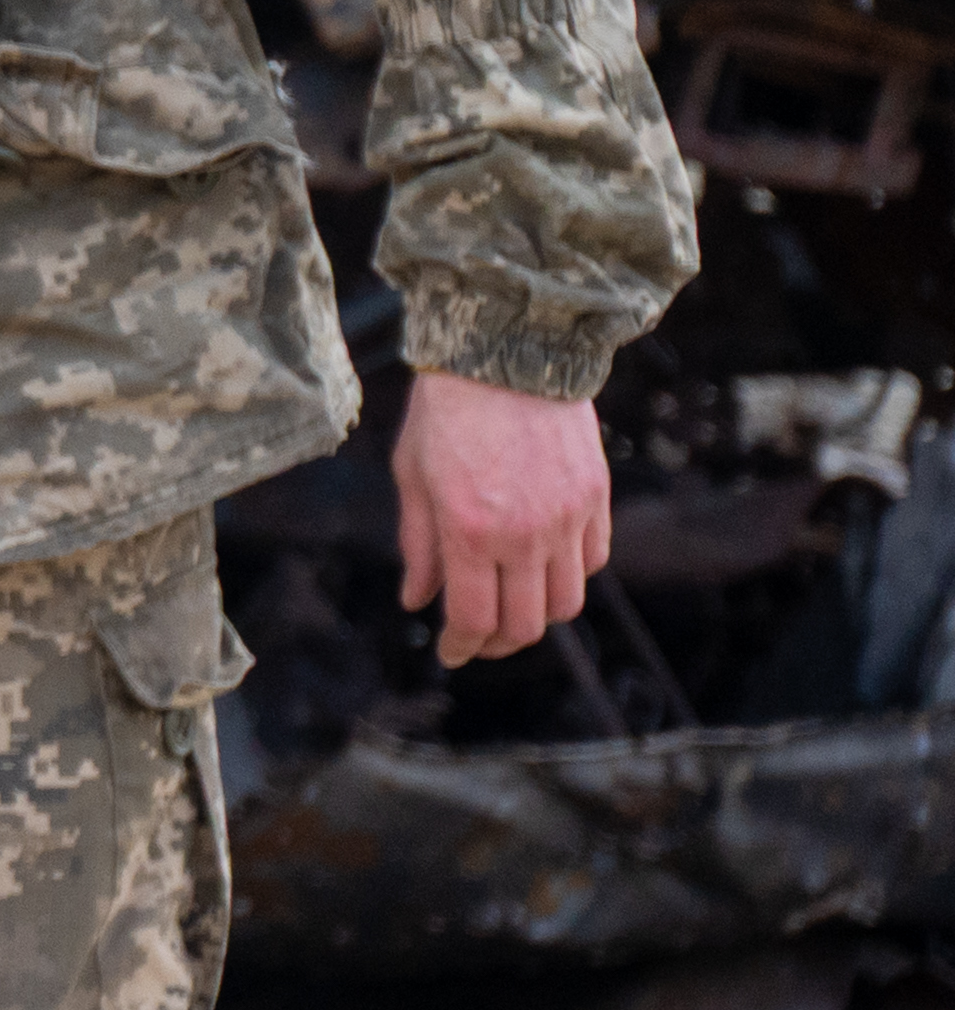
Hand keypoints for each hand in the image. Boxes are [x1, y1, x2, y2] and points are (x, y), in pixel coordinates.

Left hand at [393, 371, 607, 665]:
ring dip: (537, 616)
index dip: (461, 647)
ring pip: (566, 602)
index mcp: (468, 530)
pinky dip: (569, 576)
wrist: (507, 355)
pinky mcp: (597, 499)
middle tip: (478, 640)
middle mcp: (524, 534)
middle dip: (498, 643)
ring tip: (510, 607)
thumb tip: (418, 602)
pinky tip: (541, 567)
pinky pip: (593, 561)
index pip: (473, 618)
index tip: (450, 654)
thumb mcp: (412, 476)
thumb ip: (417, 545)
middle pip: (525, 624)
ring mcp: (567, 519)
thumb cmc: (445, 412)